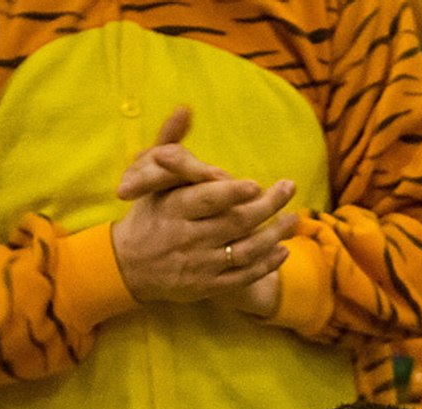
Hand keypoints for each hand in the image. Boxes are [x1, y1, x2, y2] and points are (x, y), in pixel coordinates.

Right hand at [112, 106, 296, 305]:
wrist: (128, 266)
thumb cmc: (145, 215)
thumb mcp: (150, 179)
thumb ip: (170, 144)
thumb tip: (184, 108)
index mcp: (173, 209)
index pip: (207, 200)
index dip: (234, 193)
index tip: (257, 184)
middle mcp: (187, 238)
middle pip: (235, 222)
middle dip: (267, 206)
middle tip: (290, 187)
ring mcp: (199, 264)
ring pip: (244, 251)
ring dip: (273, 236)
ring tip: (293, 219)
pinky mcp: (207, 286)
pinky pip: (242, 277)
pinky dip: (265, 265)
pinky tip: (283, 251)